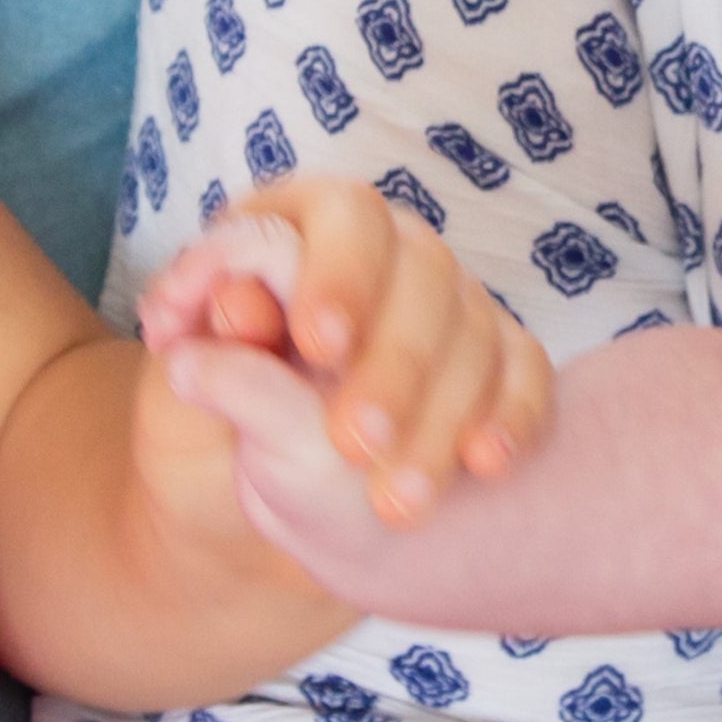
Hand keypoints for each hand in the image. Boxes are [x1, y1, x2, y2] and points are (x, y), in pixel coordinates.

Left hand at [141, 179, 550, 530]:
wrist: (272, 504)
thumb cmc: (222, 424)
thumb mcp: (195, 396)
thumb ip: (219, 354)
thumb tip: (223, 318)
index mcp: (303, 228)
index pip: (341, 216)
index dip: (337, 271)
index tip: (318, 344)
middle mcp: (388, 253)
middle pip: (422, 270)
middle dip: (393, 362)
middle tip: (354, 442)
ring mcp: (448, 303)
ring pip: (473, 330)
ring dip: (440, 416)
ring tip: (396, 499)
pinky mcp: (496, 359)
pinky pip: (526, 370)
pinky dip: (512, 414)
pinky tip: (485, 463)